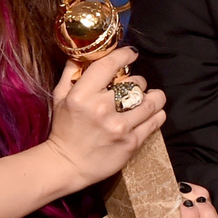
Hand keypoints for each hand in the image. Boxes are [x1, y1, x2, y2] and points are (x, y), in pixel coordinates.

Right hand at [46, 48, 165, 189]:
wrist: (67, 165)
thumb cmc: (64, 130)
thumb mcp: (60, 98)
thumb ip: (71, 73)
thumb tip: (83, 53)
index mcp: (82, 95)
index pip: (110, 65)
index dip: (125, 55)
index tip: (131, 54)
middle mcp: (102, 109)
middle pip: (134, 83)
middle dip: (136, 82)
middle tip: (132, 88)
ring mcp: (119, 127)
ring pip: (150, 101)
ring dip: (153, 97)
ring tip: (150, 97)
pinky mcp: (131, 143)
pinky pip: (155, 121)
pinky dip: (157, 114)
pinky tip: (153, 113)